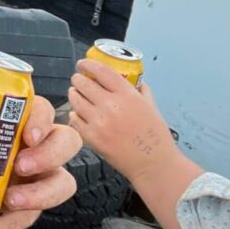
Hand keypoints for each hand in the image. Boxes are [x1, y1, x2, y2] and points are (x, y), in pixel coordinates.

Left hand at [0, 86, 81, 228]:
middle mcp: (39, 146)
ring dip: (41, 193)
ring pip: (62, 183)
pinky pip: (31, 217)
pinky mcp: (30, 205)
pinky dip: (11, 224)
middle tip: (20, 165)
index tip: (27, 134)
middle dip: (49, 154)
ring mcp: (39, 177)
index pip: (45, 110)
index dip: (42, 119)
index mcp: (23, 119)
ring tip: (11, 199)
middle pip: (66, 142)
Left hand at [68, 59, 177, 184]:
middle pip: (83, 83)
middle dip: (78, 79)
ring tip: (76, 94)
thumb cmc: (155, 136)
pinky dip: (74, 114)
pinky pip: (74, 119)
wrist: (153, 164)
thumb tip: (136, 81)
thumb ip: (142, 92)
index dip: (88, 64)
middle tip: (78, 80)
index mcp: (127, 95)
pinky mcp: (92, 137)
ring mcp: (100, 122)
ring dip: (74, 94)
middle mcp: (112, 105)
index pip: (101, 71)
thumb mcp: (152, 107)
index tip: (82, 64)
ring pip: (75, 99)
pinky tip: (78, 114)